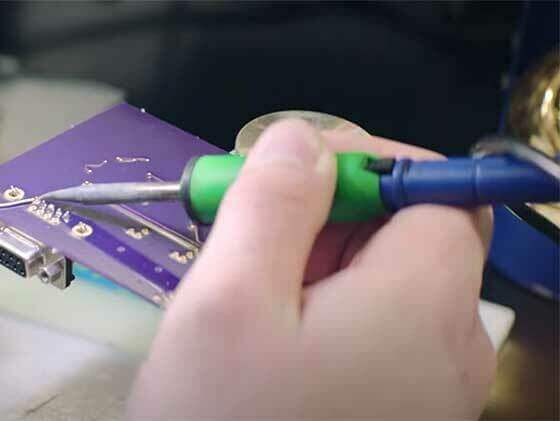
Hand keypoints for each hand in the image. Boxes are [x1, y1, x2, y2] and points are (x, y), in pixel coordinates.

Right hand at [128, 120, 494, 418]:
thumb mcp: (225, 304)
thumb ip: (270, 206)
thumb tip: (301, 139)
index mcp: (423, 307)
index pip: (439, 190)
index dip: (369, 162)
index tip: (289, 173)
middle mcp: (451, 350)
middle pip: (414, 238)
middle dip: (331, 215)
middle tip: (246, 234)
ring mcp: (431, 393)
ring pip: (389, 287)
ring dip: (319, 264)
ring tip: (245, 291)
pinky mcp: (402, 418)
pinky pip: (378, 337)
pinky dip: (327, 314)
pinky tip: (267, 339)